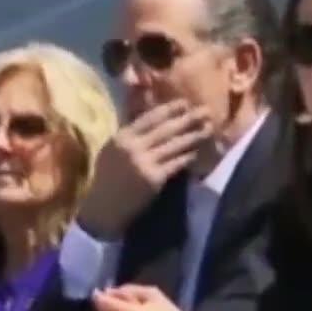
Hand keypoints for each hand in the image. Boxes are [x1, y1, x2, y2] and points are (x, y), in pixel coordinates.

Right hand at [78, 100, 211, 237]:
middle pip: (165, 129)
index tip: (185, 102)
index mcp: (121, 137)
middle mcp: (133, 147)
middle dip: (187, 119)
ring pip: (174, 145)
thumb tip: (152, 117)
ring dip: (193, 136)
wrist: (103, 207)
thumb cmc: (107, 177)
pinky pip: (175, 164)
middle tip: (206, 111)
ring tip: (208, 128)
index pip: (149, 117)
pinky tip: (197, 151)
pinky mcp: (154, 179)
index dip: (169, 109)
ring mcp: (144, 163)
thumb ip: (130, 134)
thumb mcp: (112, 150)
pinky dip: (187, 157)